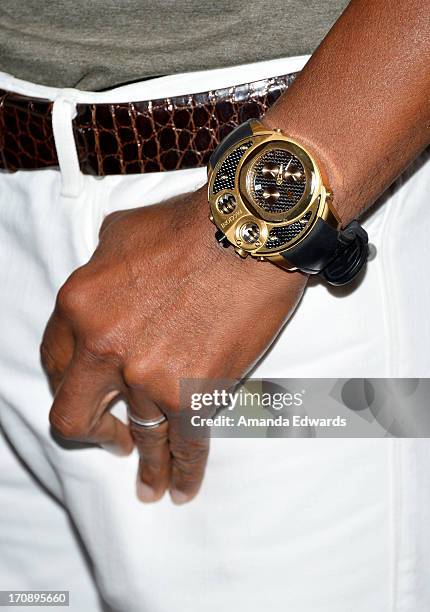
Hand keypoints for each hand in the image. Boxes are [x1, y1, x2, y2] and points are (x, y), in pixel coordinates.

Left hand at [41, 187, 306, 503]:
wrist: (250, 230)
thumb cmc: (190, 223)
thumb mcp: (119, 235)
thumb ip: (99, 273)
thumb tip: (105, 295)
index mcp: (80, 306)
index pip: (56, 363)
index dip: (70, 384)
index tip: (89, 394)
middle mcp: (103, 347)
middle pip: (74, 415)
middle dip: (92, 433)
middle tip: (110, 439)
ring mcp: (146, 375)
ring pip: (137, 439)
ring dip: (143, 467)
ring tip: (150, 487)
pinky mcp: (193, 392)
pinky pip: (184, 444)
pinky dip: (183, 471)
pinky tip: (183, 487)